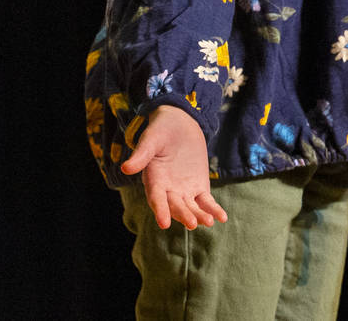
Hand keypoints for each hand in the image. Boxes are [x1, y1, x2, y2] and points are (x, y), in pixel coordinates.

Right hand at [120, 105, 227, 229]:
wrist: (179, 124)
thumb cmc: (161, 130)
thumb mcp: (151, 139)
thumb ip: (142, 154)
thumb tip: (126, 168)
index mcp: (153, 180)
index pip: (156, 198)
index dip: (160, 210)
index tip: (164, 223)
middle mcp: (167, 190)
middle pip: (175, 206)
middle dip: (183, 215)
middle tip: (193, 224)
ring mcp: (184, 190)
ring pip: (191, 207)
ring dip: (199, 215)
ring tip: (209, 221)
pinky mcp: (198, 187)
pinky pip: (206, 201)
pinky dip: (213, 209)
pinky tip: (222, 217)